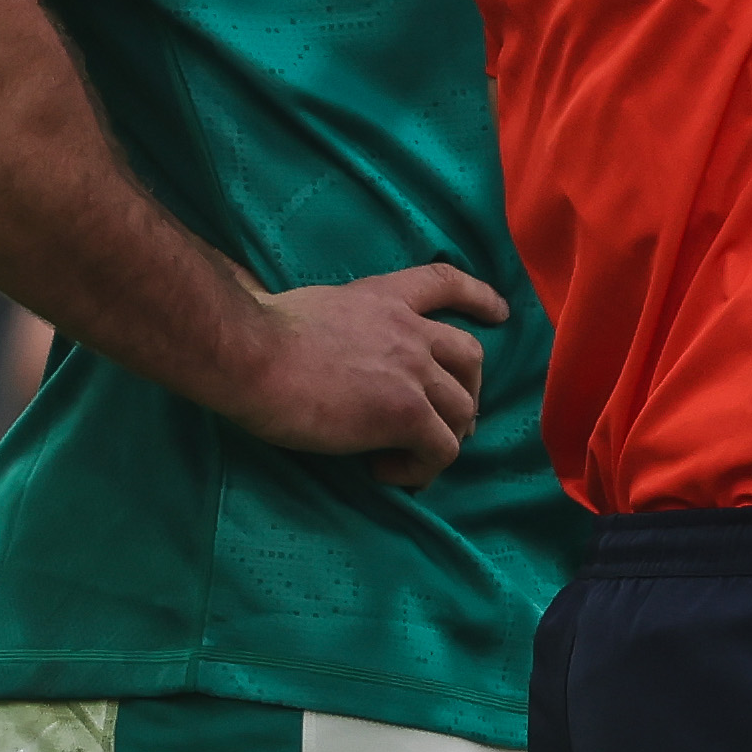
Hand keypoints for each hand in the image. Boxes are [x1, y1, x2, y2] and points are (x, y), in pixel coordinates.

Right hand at [233, 263, 506, 486]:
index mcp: (384, 296)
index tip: (500, 312)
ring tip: (406, 457)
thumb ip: (334, 317)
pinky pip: (440, 450)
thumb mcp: (311, 305)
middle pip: (470, 358)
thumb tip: (303, 323)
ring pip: (462, 410)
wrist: (251, 357)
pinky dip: (421, 468)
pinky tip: (385, 469)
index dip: (479, 297)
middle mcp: (410, 329)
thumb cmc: (260, 334)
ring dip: (443, 437)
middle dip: (467, 391)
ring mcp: (413, 371)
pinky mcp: (406, 414)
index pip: (446, 282)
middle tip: (446, 420)